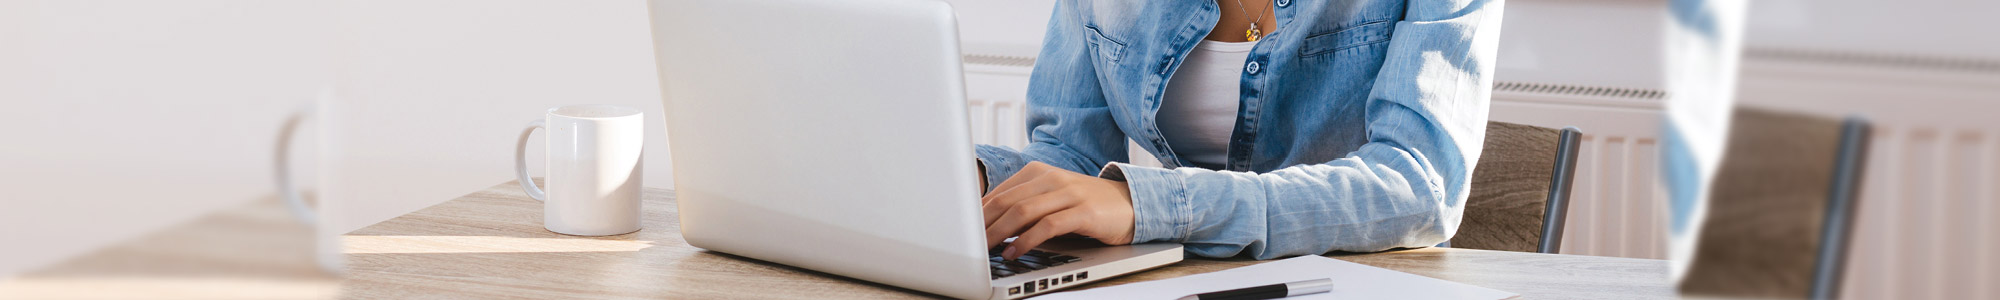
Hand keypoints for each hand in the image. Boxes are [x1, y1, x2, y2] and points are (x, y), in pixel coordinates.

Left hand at [982, 161, 1134, 259]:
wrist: (1130, 203)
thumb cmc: (1085, 205)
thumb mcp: (1050, 199)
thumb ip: (1023, 206)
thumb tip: (987, 225)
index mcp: (1038, 172)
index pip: (999, 193)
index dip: (978, 214)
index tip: (963, 232)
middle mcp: (1051, 178)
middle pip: (1006, 201)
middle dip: (983, 224)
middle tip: (967, 244)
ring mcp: (1068, 193)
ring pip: (1023, 211)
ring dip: (999, 233)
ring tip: (985, 249)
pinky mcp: (1083, 211)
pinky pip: (1048, 225)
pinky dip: (1027, 240)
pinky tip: (1015, 251)